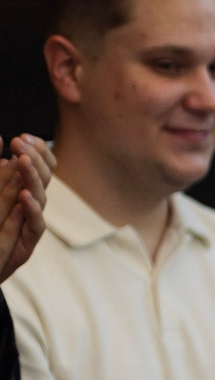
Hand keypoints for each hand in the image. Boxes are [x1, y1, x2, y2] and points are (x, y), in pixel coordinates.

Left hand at [0, 134, 53, 284]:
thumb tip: (0, 139)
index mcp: (24, 188)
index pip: (41, 165)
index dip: (37, 150)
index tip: (23, 136)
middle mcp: (31, 203)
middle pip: (45, 178)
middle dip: (35, 158)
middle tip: (19, 143)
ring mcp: (31, 222)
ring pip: (41, 198)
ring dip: (33, 178)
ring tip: (22, 161)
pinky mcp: (27, 242)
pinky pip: (36, 225)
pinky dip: (32, 210)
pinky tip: (25, 195)